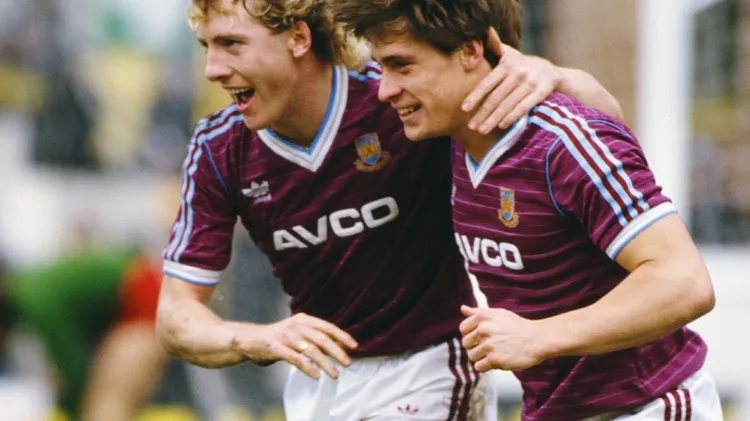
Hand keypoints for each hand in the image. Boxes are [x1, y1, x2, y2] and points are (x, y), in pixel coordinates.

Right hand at [231, 313, 357, 379]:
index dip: (342, 336)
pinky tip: (316, 375)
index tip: (354, 346)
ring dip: (325, 363)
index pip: (327, 327)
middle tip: (348, 363)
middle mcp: (296, 325)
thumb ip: (316, 338)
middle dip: (337, 352)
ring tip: (335, 374)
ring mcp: (286, 335)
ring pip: (310, 350)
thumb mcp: (299, 333)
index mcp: (304, 319)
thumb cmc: (279, 338)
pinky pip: (295, 359)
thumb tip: (339, 347)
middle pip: (322, 339)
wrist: (249, 339)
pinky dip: (307, 367)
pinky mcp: (276, 347)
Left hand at [459, 305, 546, 371]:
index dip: (470, 334)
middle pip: (466, 344)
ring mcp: (489, 345)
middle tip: (489, 347)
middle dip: (475, 347)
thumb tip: (463, 308)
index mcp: (483, 317)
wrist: (538, 339)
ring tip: (494, 354)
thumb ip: (479, 312)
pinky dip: (485, 367)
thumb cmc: (518, 326)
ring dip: (481, 357)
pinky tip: (496, 361)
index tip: (481, 337)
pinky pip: (479, 367)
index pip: (463, 329)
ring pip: (471, 356)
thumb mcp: (499, 314)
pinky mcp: (495, 360)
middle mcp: (483, 330)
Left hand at [462, 27, 562, 132]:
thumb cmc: (524, 65)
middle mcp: (517, 73)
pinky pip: (524, 107)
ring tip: (482, 130)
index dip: (475, 97)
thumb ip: (496, 46)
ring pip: (508, 104)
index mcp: (507, 65)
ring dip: (494, 119)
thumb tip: (485, 31)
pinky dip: (512, 116)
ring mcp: (530, 83)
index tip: (464, 109)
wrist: (552, 72)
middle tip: (472, 126)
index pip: (487, 83)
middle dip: (482, 113)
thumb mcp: (510, 54)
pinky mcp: (541, 92)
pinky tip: (502, 125)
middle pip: (496, 97)